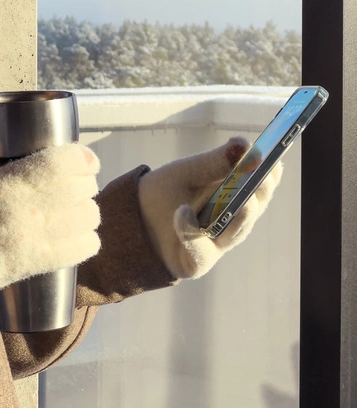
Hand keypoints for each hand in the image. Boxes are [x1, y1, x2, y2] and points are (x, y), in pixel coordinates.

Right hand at [0, 144, 100, 303]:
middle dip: (85, 184)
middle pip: (85, 187)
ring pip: (91, 215)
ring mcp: (45, 236)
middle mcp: (36, 206)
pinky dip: (88, 239)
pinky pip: (89, 245)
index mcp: (15, 181)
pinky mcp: (48, 262)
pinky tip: (76, 238)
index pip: (68, 160)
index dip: (84, 158)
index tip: (85, 161)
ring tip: (75, 214)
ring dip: (87, 212)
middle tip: (75, 188)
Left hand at [138, 137, 282, 278]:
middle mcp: (229, 224)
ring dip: (240, 217)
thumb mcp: (188, 172)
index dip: (269, 177)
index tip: (276, 161)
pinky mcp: (197, 262)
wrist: (131, 218)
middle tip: (266, 178)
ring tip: (246, 201)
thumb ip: (215, 162)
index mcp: (231, 200)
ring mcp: (215, 245)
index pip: (257, 189)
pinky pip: (200, 250)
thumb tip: (245, 145)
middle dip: (260, 195)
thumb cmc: (164, 193)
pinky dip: (191, 231)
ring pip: (235, 233)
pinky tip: (182, 212)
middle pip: (251, 212)